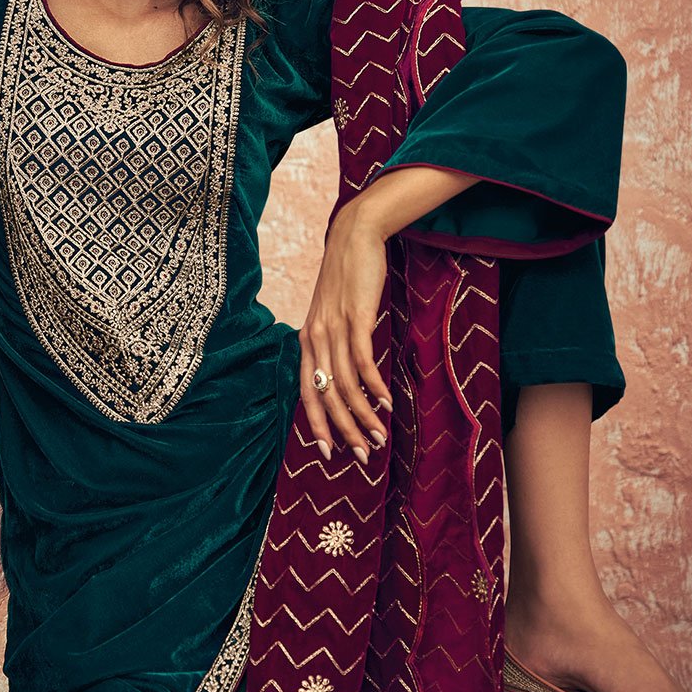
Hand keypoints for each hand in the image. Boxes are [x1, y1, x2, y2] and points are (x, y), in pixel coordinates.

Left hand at [298, 195, 392, 464]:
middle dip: (343, 430)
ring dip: (362, 415)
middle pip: (326, 395)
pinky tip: (385, 402)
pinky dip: (373, 385)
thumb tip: (348, 378)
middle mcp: (315, 338)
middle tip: (361, 456)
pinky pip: (362, 359)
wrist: (354, 236)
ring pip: (344, 383)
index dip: (317, 425)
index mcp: (307, 341)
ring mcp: (334, 328)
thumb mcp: (334, 315)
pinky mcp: (355, 317)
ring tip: (379, 436)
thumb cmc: (348, 279)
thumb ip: (335, 345)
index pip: (306, 393)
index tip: (329, 453)